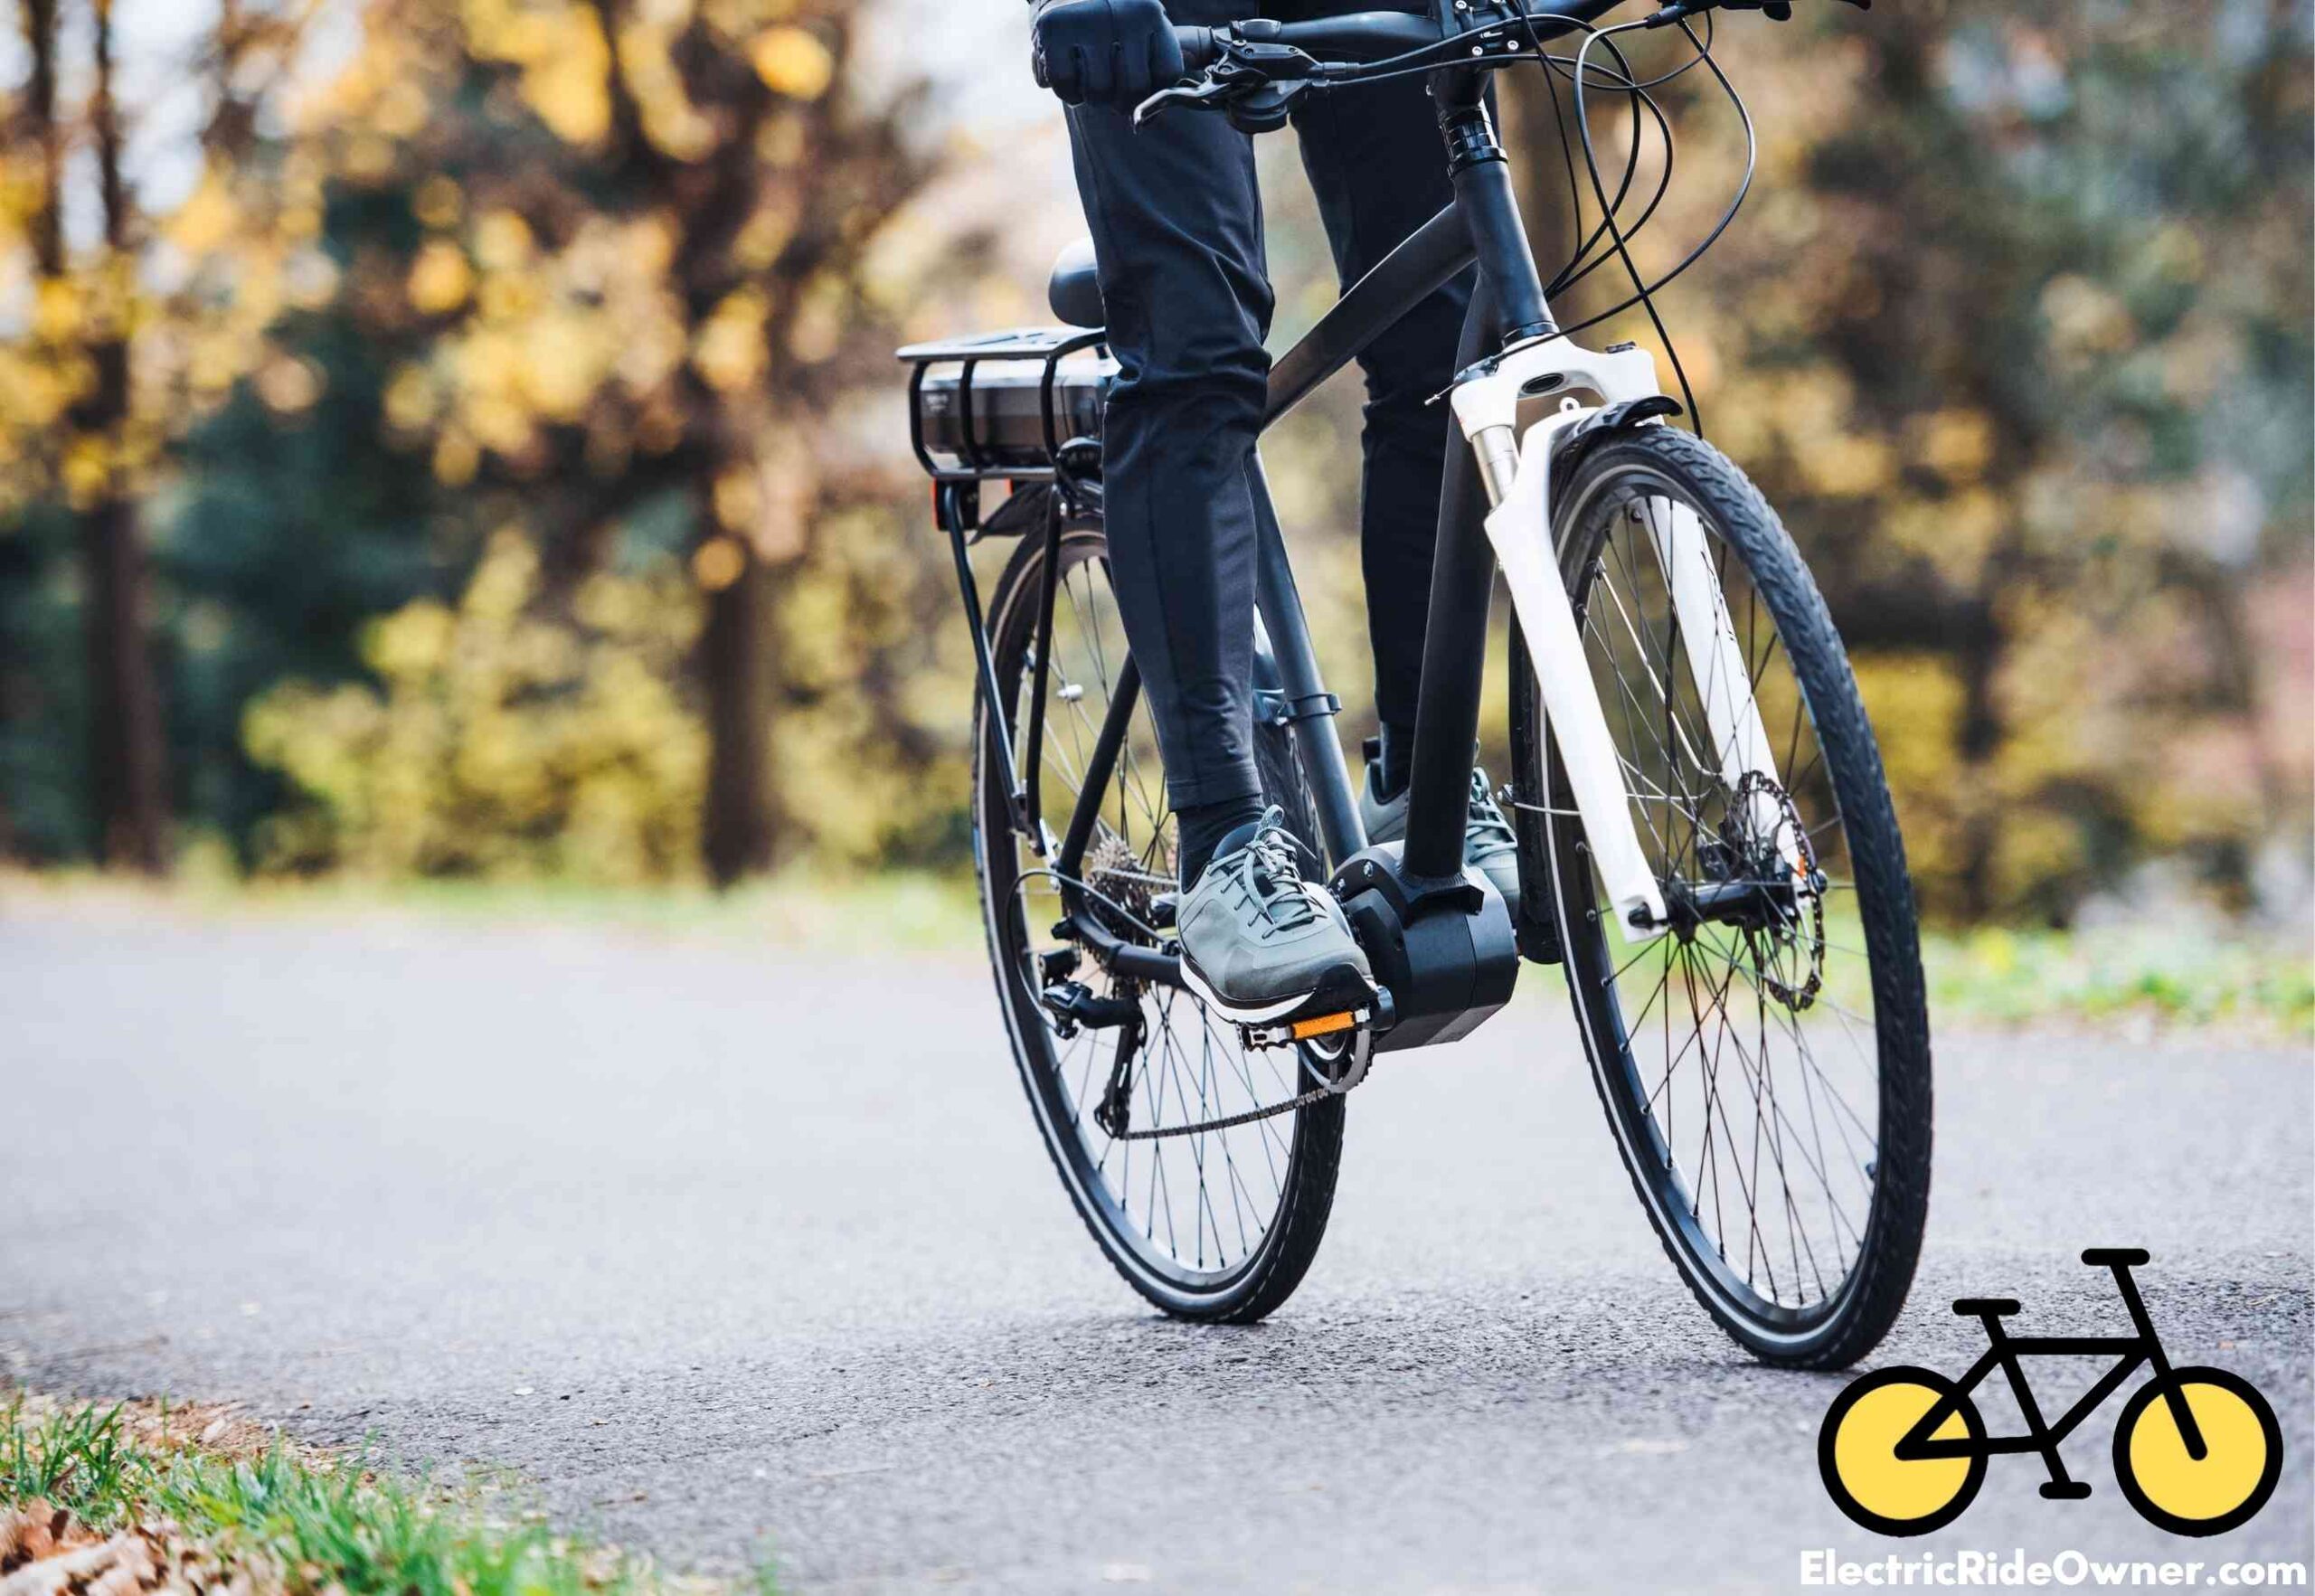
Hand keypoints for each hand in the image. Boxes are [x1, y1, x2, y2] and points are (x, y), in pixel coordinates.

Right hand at [1033, 0, 1185, 109]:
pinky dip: (1067, 92)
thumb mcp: (1139, 26)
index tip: (1139, 87)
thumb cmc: (1107, 17)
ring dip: (1092, 98)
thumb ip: (1155, 59)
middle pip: (1133, 89)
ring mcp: (1087, 20)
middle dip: (1121, 101)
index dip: (1153, 92)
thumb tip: (1163, 100)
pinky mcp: (1053, 28)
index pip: (1166, 74)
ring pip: (1098, 91)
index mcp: (1149, 13)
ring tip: (1088, 81)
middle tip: (1111, 91)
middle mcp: (1123, 13)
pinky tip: (1069, 78)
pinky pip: (1065, 85)